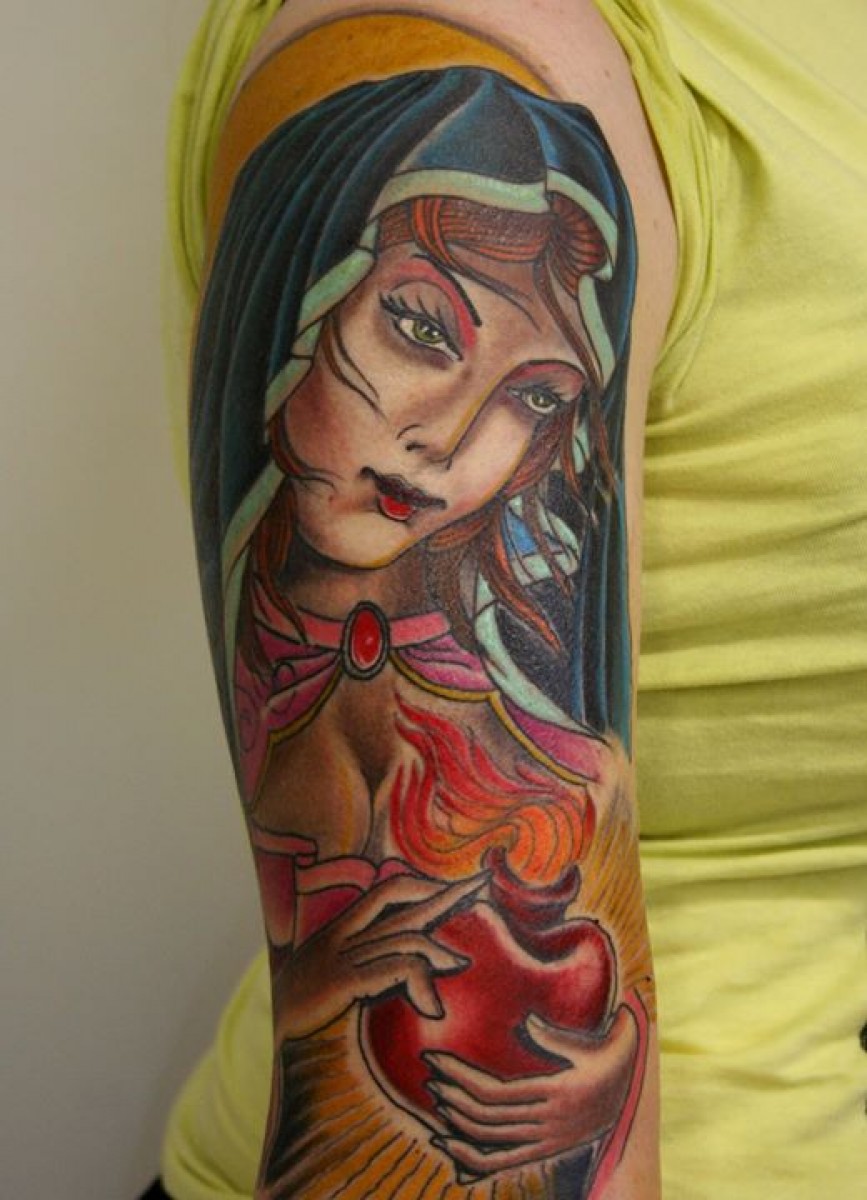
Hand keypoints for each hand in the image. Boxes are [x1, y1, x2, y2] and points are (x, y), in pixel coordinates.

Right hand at [274, 873, 484, 1041]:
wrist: (282, 1042)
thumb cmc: (310, 1011)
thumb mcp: (338, 978)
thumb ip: (373, 965)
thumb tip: (415, 964)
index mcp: (341, 929)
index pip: (387, 890)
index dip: (421, 882)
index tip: (454, 879)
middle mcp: (341, 935)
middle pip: (398, 899)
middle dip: (440, 892)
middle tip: (478, 884)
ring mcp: (340, 956)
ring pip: (401, 937)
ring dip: (435, 950)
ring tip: (458, 963)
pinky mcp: (341, 982)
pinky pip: (392, 968)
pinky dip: (419, 981)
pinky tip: (432, 1006)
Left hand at [425, 1004, 637, 1176]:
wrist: (632, 1095)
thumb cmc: (608, 1057)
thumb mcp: (587, 1048)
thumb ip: (555, 1037)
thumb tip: (526, 1020)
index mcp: (554, 1094)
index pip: (494, 1093)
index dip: (461, 1078)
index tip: (437, 1059)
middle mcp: (547, 1123)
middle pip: (486, 1117)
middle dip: (452, 1096)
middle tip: (430, 1074)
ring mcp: (545, 1141)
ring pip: (490, 1141)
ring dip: (458, 1123)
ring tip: (436, 1101)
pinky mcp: (545, 1151)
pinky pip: (502, 1162)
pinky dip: (472, 1160)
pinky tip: (450, 1145)